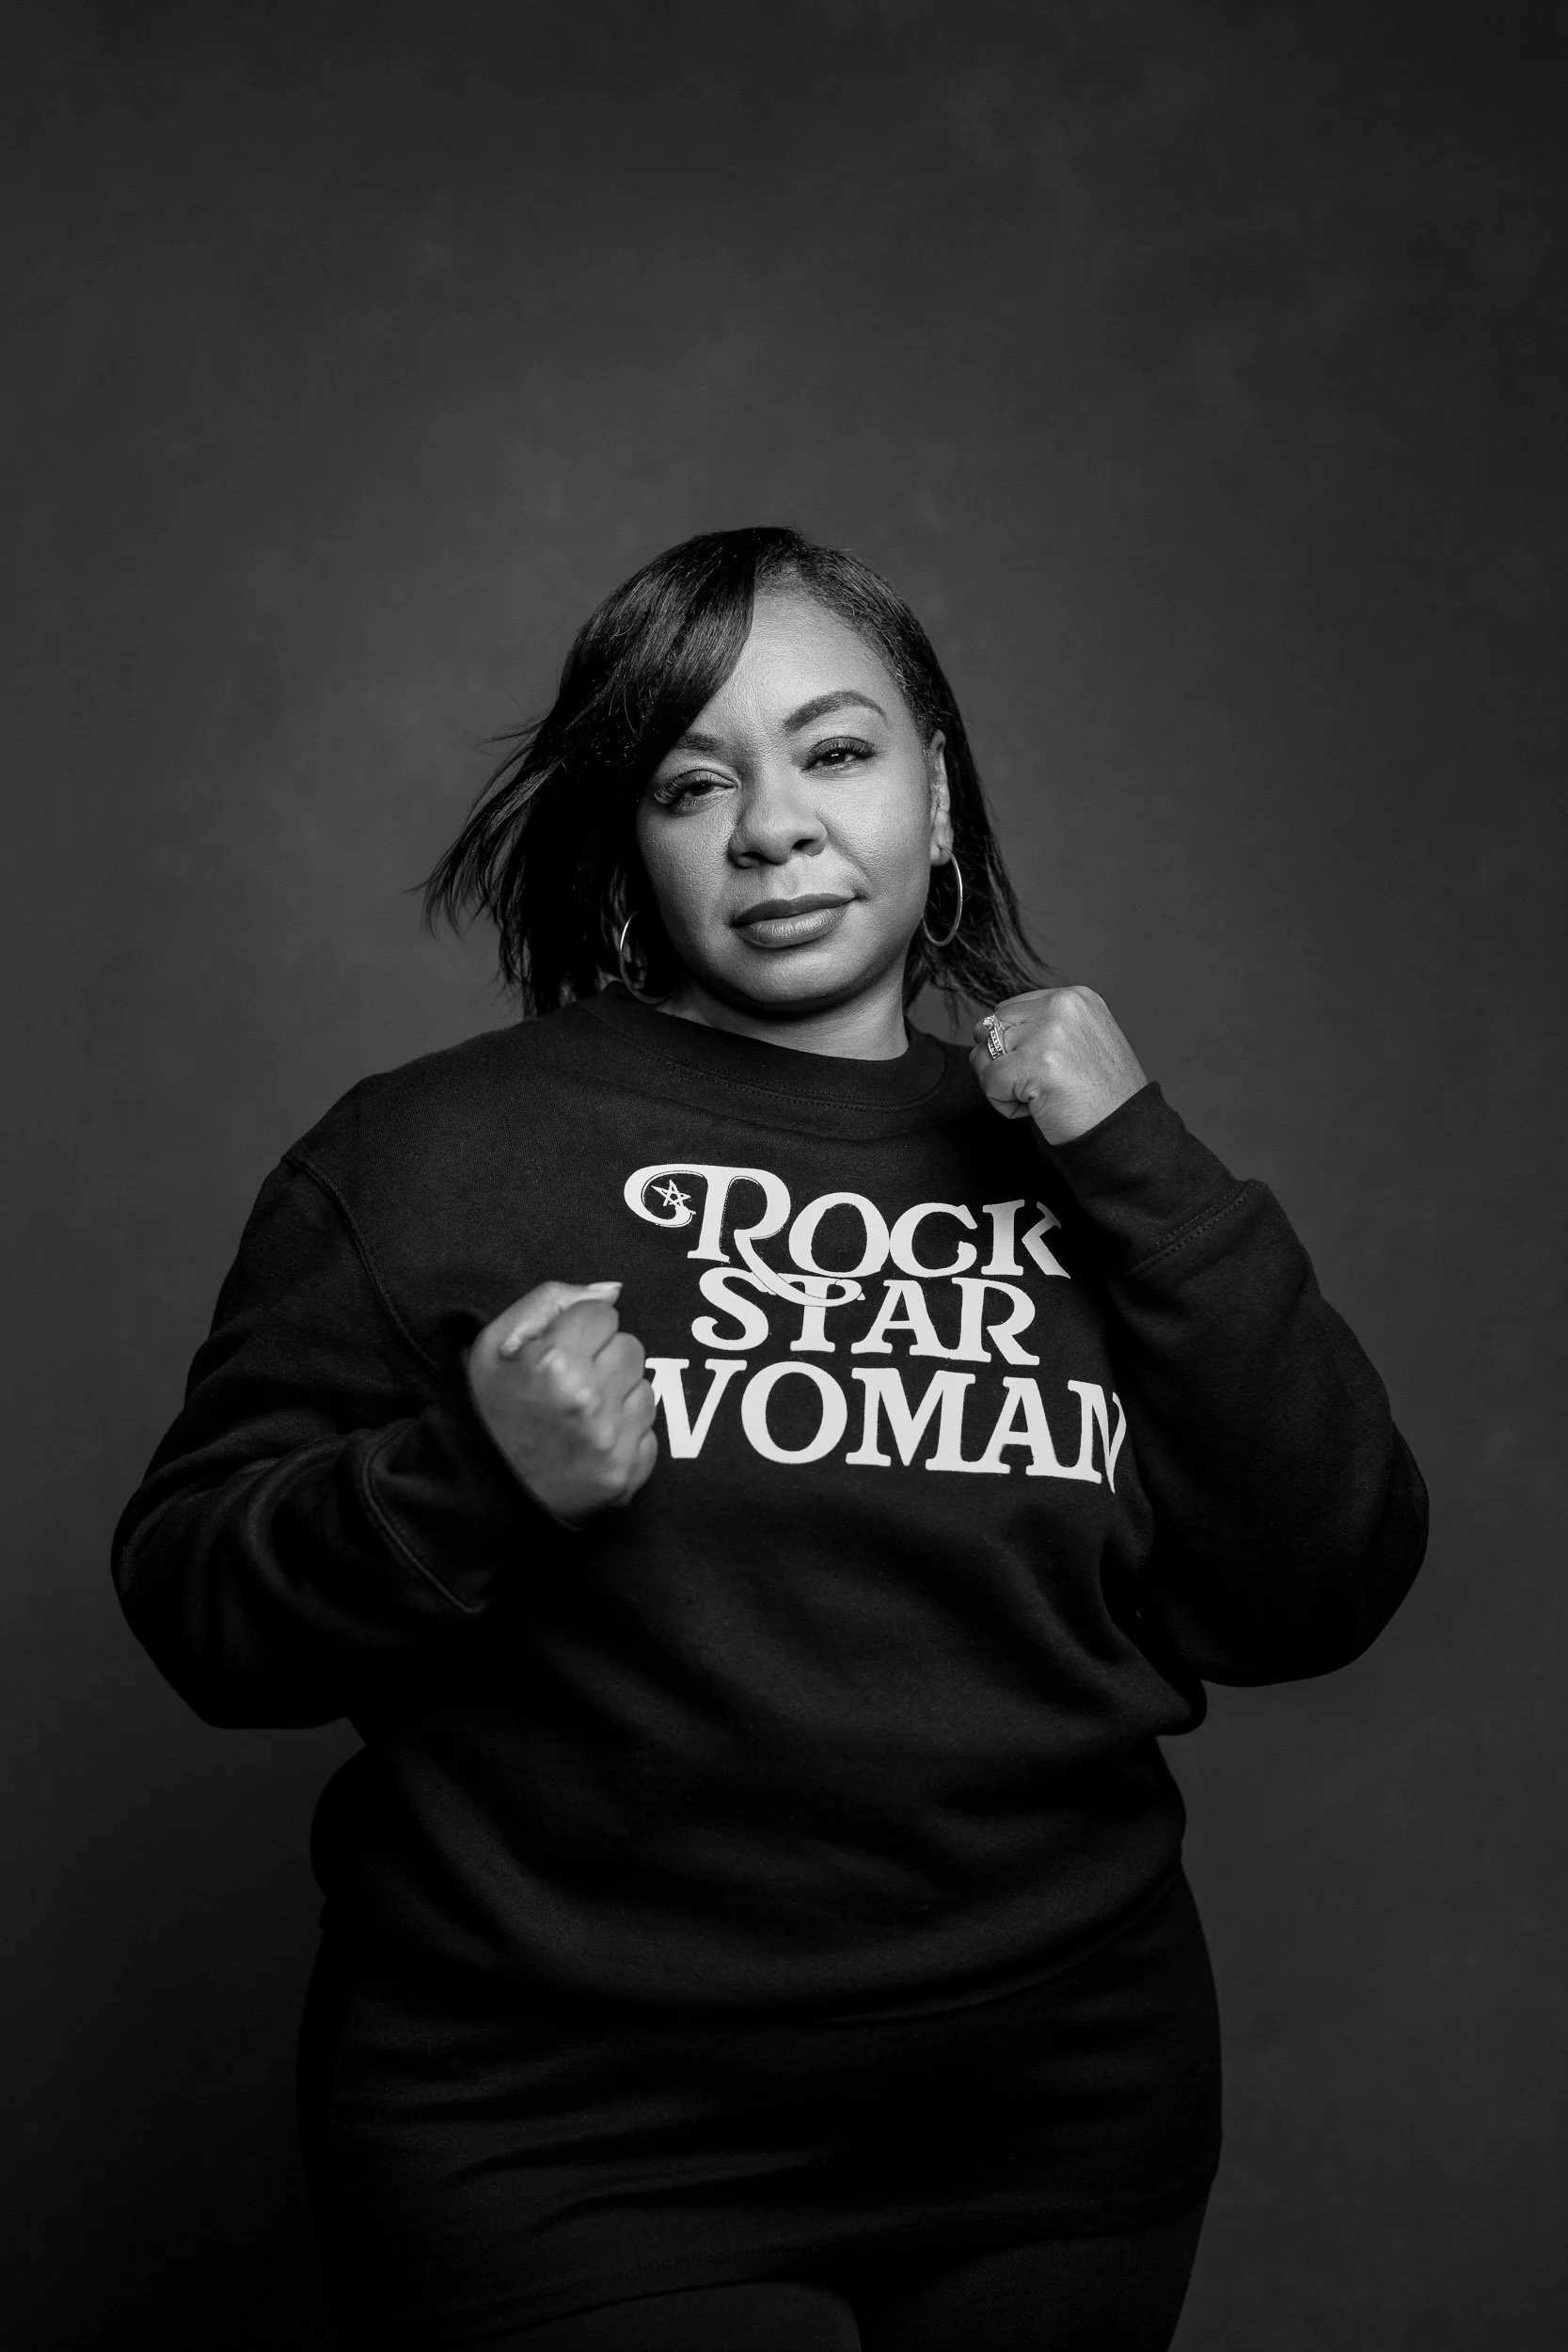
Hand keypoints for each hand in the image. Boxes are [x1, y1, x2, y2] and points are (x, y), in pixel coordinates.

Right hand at [465, 1280, 657, 1525]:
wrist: (480, 1488)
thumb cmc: (488, 1406)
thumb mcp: (497, 1340)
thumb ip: (553, 1300)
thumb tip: (612, 1291)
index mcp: (553, 1360)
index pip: (604, 1314)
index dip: (580, 1331)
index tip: (559, 1352)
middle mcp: (586, 1399)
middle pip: (631, 1348)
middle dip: (603, 1360)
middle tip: (570, 1383)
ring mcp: (609, 1440)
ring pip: (645, 1389)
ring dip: (618, 1396)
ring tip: (580, 1413)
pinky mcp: (623, 1474)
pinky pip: (650, 1434)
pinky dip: (626, 1435)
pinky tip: (591, 1441)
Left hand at [969, 986, 1148, 1145]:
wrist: (1127, 1132)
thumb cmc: (1101, 1097)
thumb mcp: (1079, 1042)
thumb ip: (1039, 1028)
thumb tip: (981, 1031)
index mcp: (1074, 998)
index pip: (1009, 1011)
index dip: (1014, 1047)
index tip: (1044, 1069)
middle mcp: (1062, 1007)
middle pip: (991, 1029)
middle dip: (1002, 1062)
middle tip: (1037, 1086)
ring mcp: (1050, 1033)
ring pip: (985, 1054)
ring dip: (1002, 1084)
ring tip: (1038, 1097)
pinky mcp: (1037, 1064)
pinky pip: (990, 1081)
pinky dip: (1003, 1104)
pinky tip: (1035, 1109)